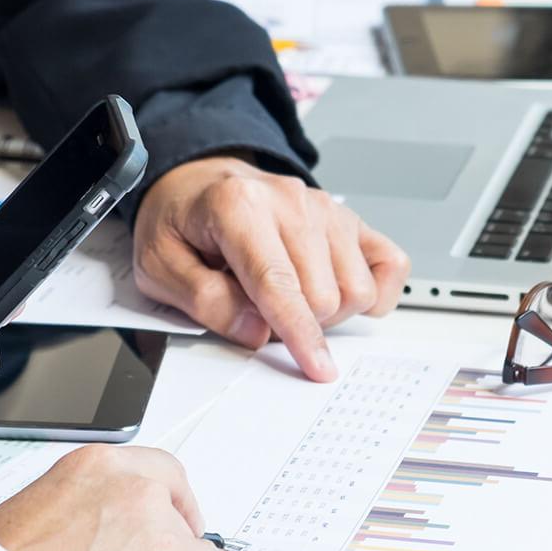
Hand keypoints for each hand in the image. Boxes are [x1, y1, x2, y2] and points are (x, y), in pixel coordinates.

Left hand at [134, 156, 409, 382]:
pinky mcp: (349, 219)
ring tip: (291, 297)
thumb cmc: (182, 222)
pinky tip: (337, 290)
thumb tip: (255, 331)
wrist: (198, 183)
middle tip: (260, 313)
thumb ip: (205, 300)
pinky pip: (390, 265)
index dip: (298, 333)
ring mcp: (327, 209)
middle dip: (297, 323)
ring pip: (358, 288)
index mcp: (239, 207)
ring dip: (329, 311)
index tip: (315, 366)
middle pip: (325, 296)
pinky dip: (373, 290)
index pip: (278, 284)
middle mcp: (291, 202)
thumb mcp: (161, 266)